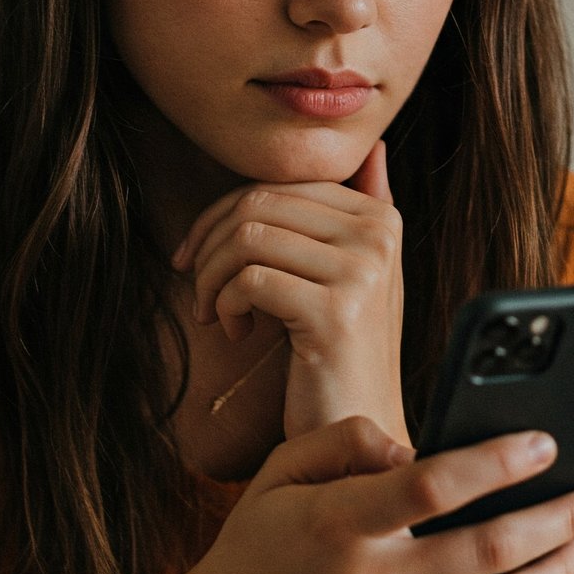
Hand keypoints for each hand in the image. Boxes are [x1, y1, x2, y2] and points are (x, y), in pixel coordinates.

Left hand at [173, 141, 406, 441]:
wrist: (360, 427)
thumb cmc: (341, 350)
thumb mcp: (356, 271)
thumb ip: (364, 208)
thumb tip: (372, 146)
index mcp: (379, 217)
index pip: (279, 183)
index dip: (222, 212)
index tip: (195, 253)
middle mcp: (377, 234)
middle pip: (258, 201)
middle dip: (209, 242)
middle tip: (195, 286)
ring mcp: (362, 271)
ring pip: (248, 236)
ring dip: (210, 277)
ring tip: (211, 311)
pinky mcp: (337, 312)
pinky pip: (250, 280)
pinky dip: (223, 305)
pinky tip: (236, 332)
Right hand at [187, 417, 573, 573]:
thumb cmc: (261, 537)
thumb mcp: (281, 468)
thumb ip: (344, 441)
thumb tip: (409, 447)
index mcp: (342, 523)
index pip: (431, 488)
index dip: (492, 463)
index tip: (542, 439)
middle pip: (484, 553)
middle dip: (552, 519)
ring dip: (554, 570)